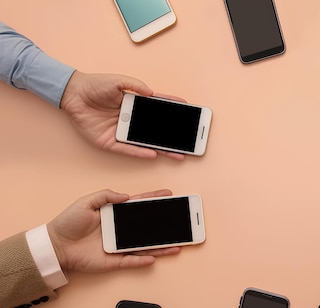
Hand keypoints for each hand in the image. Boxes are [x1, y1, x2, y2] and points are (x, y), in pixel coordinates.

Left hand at [47, 189, 180, 272]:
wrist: (55, 245)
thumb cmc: (67, 223)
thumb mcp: (86, 202)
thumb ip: (106, 196)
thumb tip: (126, 196)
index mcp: (115, 214)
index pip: (139, 205)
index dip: (154, 200)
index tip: (168, 195)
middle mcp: (120, 230)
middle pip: (148, 227)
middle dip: (165, 225)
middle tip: (181, 222)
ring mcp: (119, 246)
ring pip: (146, 246)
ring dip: (161, 246)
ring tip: (177, 244)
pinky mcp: (114, 261)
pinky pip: (133, 261)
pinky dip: (143, 260)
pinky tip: (156, 257)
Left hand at [60, 71, 183, 159]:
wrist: (72, 93)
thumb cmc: (93, 85)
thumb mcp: (118, 81)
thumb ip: (136, 86)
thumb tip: (152, 94)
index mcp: (133, 105)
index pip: (157, 108)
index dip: (171, 110)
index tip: (187, 111)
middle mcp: (130, 120)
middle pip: (154, 130)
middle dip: (171, 137)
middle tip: (187, 141)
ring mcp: (121, 132)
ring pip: (144, 143)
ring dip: (161, 148)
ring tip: (176, 153)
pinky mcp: (109, 142)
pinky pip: (127, 150)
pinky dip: (140, 152)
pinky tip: (153, 154)